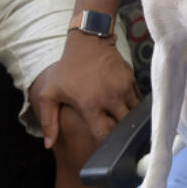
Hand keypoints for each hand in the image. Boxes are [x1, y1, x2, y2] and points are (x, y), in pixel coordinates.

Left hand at [32, 32, 139, 149]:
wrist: (88, 40)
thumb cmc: (67, 68)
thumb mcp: (50, 93)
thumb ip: (48, 121)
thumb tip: (49, 145)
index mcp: (90, 104)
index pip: (104, 135)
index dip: (104, 144)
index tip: (101, 146)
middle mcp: (110, 98)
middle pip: (124, 127)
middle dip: (120, 135)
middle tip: (114, 138)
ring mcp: (123, 88)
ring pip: (134, 114)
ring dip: (129, 121)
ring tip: (121, 124)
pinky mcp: (131, 80)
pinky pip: (138, 100)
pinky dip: (133, 107)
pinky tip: (124, 108)